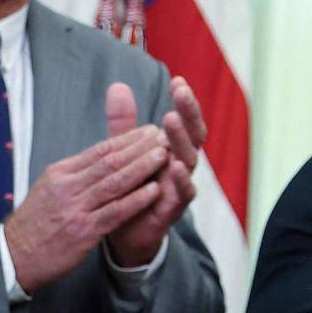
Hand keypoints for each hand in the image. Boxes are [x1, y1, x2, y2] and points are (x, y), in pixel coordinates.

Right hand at [5, 120, 169, 292]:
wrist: (14, 256)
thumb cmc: (36, 223)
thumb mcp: (50, 189)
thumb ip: (76, 173)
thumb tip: (103, 156)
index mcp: (60, 173)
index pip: (100, 150)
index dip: (128, 139)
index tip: (150, 130)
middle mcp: (67, 186)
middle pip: (109, 161)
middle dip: (140, 147)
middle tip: (165, 136)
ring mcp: (75, 208)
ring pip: (114, 182)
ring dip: (142, 167)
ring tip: (164, 156)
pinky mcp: (83, 231)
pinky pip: (115, 212)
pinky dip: (136, 200)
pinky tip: (155, 190)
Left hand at [105, 78, 205, 266]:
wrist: (123, 230)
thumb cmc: (130, 187)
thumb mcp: (124, 151)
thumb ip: (124, 123)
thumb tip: (118, 86)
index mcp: (171, 149)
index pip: (184, 121)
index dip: (184, 103)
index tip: (178, 81)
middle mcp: (180, 165)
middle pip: (193, 136)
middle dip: (188, 113)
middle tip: (181, 93)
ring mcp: (179, 186)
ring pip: (188, 160)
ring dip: (181, 139)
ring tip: (172, 119)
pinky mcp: (173, 208)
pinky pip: (183, 194)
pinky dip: (181, 180)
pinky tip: (174, 166)